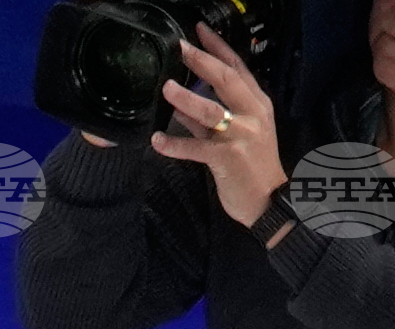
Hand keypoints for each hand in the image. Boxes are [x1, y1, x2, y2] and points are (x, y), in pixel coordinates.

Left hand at [152, 25, 284, 222]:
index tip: (200, 31)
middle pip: (226, 79)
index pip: (237, 67)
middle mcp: (251, 114)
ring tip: (167, 88)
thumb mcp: (237, 135)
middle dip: (202, 61)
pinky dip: (175, 146)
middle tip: (181, 48)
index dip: (218, 47)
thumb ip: (209, 121)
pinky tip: (157, 140)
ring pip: (210, 111)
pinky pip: (196, 149)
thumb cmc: (252, 166)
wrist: (268, 199)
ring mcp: (240, 135)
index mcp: (256, 103)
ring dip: (186, 98)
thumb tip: (181, 108)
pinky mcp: (227, 159)